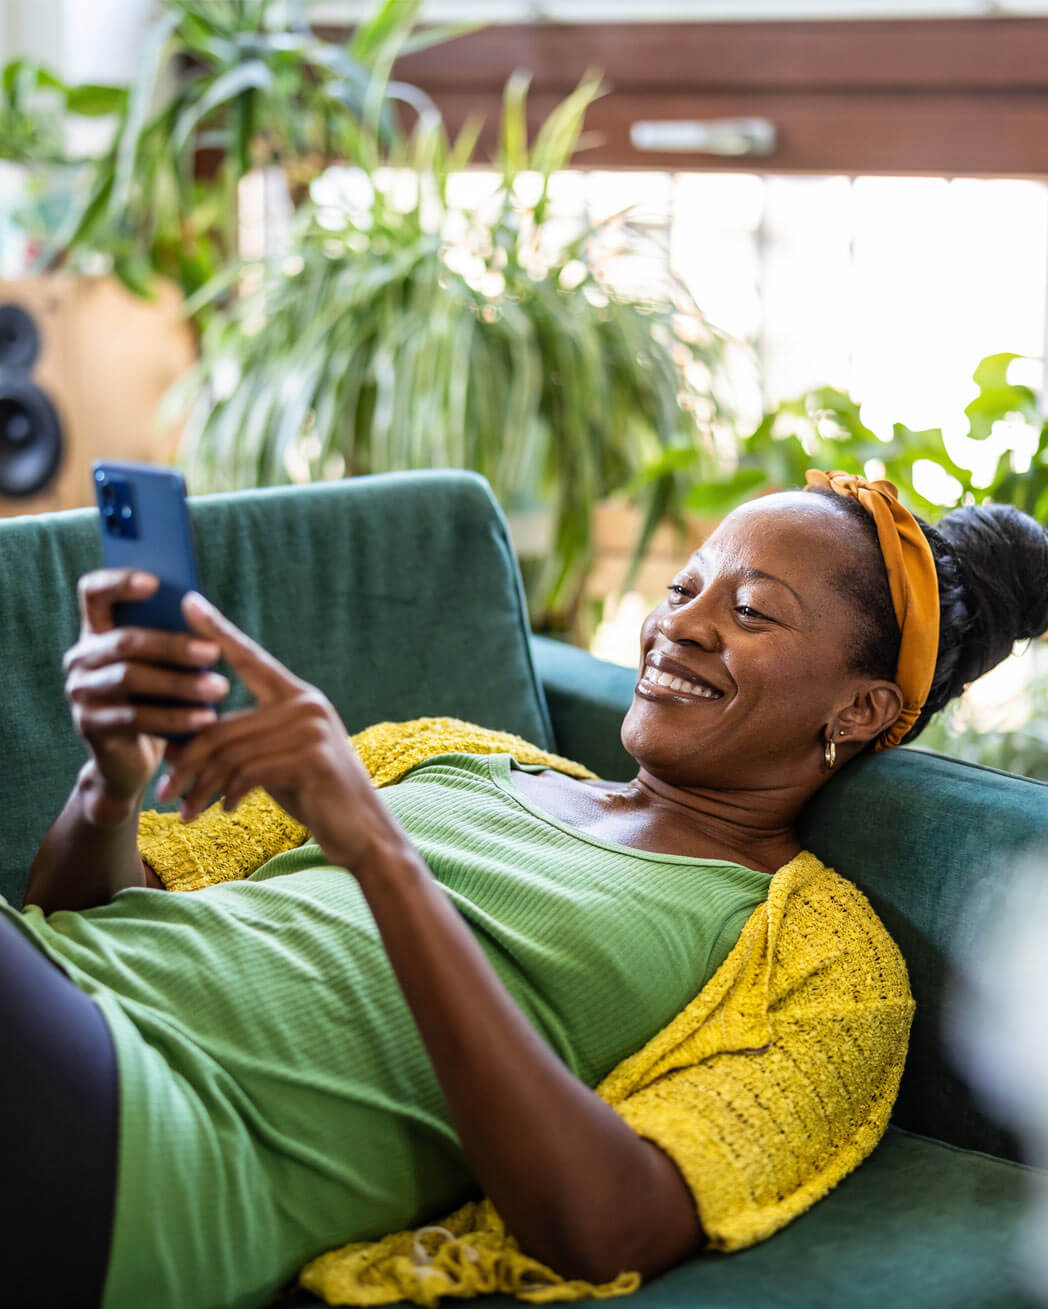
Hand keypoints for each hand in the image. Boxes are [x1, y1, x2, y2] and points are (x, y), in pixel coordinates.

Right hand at [63, 570, 227, 821]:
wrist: (127, 758)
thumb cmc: (154, 698)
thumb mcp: (160, 665)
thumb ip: (168, 634)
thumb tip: (202, 609)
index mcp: (97, 631)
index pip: (94, 592)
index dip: (120, 582)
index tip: (157, 582)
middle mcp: (81, 657)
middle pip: (124, 640)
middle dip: (173, 645)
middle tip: (214, 652)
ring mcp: (81, 692)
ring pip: (130, 679)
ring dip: (180, 684)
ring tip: (220, 688)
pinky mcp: (90, 725)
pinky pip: (136, 718)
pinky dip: (175, 718)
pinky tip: (206, 718)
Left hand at [157, 592, 399, 870]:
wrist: (360, 830)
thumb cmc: (312, 793)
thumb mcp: (269, 762)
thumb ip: (237, 744)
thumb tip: (173, 744)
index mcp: (297, 696)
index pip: (250, 657)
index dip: (218, 630)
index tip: (189, 602)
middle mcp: (306, 703)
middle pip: (222, 725)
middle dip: (187, 762)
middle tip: (163, 793)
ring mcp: (312, 728)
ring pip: (229, 754)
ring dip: (202, 788)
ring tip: (186, 811)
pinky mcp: (312, 758)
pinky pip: (247, 773)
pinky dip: (228, 795)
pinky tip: (225, 811)